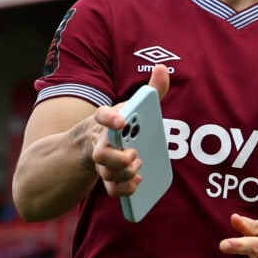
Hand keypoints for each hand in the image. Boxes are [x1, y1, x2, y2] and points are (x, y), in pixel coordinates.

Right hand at [91, 64, 169, 196]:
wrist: (96, 142)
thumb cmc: (122, 121)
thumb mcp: (135, 105)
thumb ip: (152, 89)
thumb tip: (162, 67)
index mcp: (108, 121)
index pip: (102, 115)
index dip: (110, 118)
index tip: (122, 121)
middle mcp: (101, 143)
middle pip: (101, 154)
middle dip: (118, 158)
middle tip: (134, 155)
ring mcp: (102, 162)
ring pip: (106, 173)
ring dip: (124, 173)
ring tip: (138, 167)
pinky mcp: (107, 177)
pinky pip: (111, 189)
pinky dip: (124, 189)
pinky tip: (138, 182)